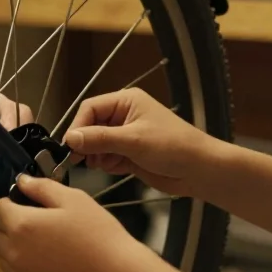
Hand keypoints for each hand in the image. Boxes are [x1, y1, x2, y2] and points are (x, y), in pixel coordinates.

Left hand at [0, 174, 149, 271]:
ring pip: (3, 258)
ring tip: (45, 246)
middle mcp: (13, 253)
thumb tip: (21, 181)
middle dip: (8, 226)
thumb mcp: (73, 199)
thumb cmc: (98, 234)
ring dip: (14, 249)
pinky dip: (26, 270)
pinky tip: (51, 265)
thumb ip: (41, 187)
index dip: (7, 203)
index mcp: (21, 225)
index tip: (23, 204)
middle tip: (36, 224)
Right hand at [64, 88, 224, 197]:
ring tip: (107, 163)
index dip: (78, 126)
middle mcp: (124, 115)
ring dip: (97, 155)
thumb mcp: (134, 141)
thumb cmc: (174, 147)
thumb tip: (70, 138)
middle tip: (81, 159)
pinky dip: (107, 164)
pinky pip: (107, 157)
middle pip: (91, 126)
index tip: (71, 145)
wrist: (200, 170)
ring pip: (96, 144)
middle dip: (87, 143)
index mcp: (126, 101)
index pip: (90, 108)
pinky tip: (118, 168)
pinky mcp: (129, 153)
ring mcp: (126, 135)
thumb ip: (100, 139)